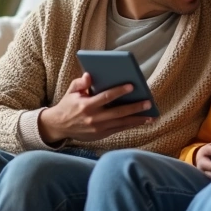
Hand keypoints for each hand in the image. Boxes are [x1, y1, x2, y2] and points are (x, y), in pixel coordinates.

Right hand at [38, 73, 153, 143]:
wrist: (58, 126)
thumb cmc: (68, 105)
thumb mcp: (71, 92)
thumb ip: (80, 83)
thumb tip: (89, 75)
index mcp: (86, 105)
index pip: (106, 97)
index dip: (119, 91)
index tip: (132, 86)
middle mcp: (94, 118)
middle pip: (118, 113)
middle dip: (135, 108)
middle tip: (148, 102)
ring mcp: (98, 128)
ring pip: (121, 124)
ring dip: (137, 120)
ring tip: (151, 116)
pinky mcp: (101, 135)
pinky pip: (119, 129)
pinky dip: (130, 125)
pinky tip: (141, 121)